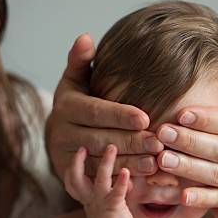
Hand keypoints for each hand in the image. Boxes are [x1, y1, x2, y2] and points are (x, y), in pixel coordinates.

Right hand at [46, 34, 161, 180]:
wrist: (59, 138)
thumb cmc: (77, 104)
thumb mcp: (75, 81)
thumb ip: (80, 61)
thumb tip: (85, 37)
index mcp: (65, 107)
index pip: (95, 112)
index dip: (120, 115)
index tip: (145, 117)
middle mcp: (61, 134)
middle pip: (101, 139)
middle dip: (131, 142)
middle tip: (158, 142)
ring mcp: (66, 158)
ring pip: (101, 162)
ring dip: (131, 163)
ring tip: (155, 161)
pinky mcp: (73, 177)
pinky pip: (100, 180)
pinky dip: (123, 179)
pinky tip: (145, 176)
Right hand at [64, 144, 134, 217]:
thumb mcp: (103, 207)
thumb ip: (108, 192)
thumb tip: (119, 177)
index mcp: (86, 198)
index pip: (71, 182)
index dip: (70, 169)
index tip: (76, 154)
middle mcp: (90, 198)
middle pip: (76, 178)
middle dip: (77, 162)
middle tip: (82, 146)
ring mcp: (101, 201)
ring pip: (100, 179)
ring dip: (106, 162)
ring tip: (111, 147)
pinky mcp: (114, 206)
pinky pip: (117, 192)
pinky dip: (122, 181)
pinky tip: (126, 171)